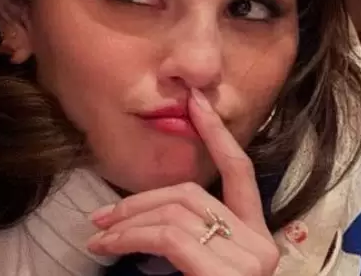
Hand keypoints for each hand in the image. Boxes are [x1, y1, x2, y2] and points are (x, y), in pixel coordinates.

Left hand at [87, 90, 280, 275]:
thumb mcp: (201, 267)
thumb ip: (193, 238)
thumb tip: (152, 219)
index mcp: (257, 238)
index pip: (240, 171)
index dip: (216, 133)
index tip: (195, 102)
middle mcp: (262, 245)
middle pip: (192, 193)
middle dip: (141, 199)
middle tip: (101, 216)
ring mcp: (249, 260)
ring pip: (176, 213)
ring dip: (128, 222)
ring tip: (99, 236)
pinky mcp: (228, 275)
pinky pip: (168, 238)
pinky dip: (130, 237)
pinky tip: (109, 245)